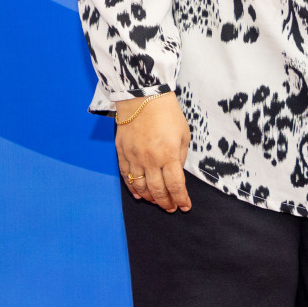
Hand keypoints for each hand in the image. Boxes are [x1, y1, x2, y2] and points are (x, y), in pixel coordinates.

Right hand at [114, 92, 191, 212]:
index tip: (185, 206)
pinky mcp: (122, 153)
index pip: (175, 186)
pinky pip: (126, 176)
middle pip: (157, 190)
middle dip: (166, 202)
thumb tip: (176, 173)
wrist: (143, 98)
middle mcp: (150, 160)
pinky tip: (139, 195)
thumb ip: (180, 156)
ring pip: (140, 187)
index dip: (181, 199)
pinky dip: (132, 188)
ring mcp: (134, 158)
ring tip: (157, 202)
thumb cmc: (168, 114)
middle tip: (171, 208)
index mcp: (168, 155)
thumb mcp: (183, 135)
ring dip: (149, 198)